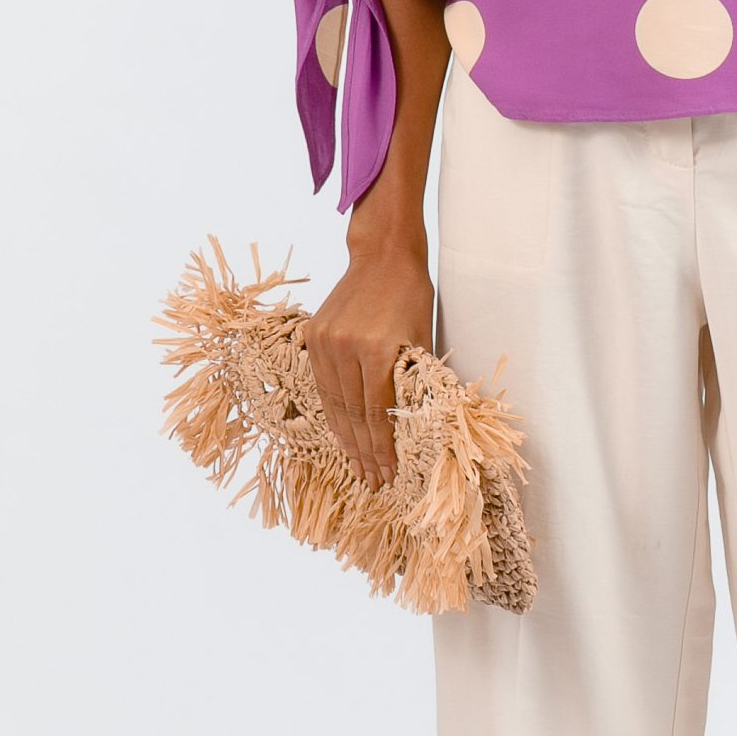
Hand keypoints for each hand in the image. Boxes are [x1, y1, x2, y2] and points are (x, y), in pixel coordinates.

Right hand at [303, 245, 434, 491]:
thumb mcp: (422, 338)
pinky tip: (340, 431)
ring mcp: (325, 341)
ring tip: (355, 465)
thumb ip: (414, 380)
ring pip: (333, 402)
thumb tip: (415, 425)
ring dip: (345, 437)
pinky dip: (331, 410)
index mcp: (377, 349)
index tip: (388, 472)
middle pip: (352, 413)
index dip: (381, 447)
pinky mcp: (313, 336)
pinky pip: (321, 383)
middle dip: (363, 451)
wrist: (382, 256)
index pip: (377, 412)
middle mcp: (345, 347)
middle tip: (370, 479)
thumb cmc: (412, 295)